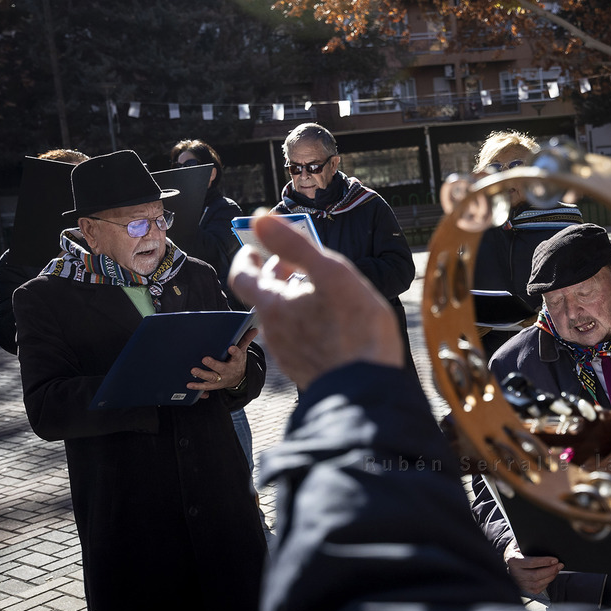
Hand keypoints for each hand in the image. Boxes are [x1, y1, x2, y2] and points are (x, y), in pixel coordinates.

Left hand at [186, 328, 257, 397]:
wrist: (238, 378)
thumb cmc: (237, 361)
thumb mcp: (243, 351)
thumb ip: (245, 340)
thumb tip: (255, 329)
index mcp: (237, 361)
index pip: (238, 356)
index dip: (235, 352)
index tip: (231, 348)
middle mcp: (228, 371)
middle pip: (221, 368)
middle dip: (213, 364)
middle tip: (205, 359)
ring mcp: (221, 379)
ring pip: (211, 377)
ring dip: (202, 374)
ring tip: (193, 370)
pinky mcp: (214, 385)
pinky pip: (205, 387)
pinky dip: (197, 386)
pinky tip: (189, 384)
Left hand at [229, 214, 403, 389]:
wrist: (368, 391)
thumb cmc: (356, 329)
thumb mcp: (331, 274)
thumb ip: (294, 245)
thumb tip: (259, 219)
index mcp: (274, 306)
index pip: (242, 277)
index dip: (246, 259)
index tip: (254, 249)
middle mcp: (274, 332)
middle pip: (265, 297)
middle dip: (275, 275)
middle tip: (291, 263)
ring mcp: (288, 355)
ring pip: (282, 319)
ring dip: (292, 299)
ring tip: (317, 291)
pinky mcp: (305, 370)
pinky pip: (297, 339)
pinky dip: (304, 322)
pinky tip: (329, 323)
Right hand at [504, 543, 561, 595]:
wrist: (509, 560)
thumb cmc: (518, 551)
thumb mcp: (521, 544)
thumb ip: (530, 545)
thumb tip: (545, 545)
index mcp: (513, 560)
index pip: (531, 563)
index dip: (545, 562)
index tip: (555, 560)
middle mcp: (515, 573)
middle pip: (535, 575)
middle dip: (550, 570)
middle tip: (559, 565)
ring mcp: (519, 582)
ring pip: (537, 584)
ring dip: (550, 577)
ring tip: (556, 570)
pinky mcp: (523, 588)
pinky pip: (536, 589)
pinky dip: (545, 584)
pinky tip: (550, 577)